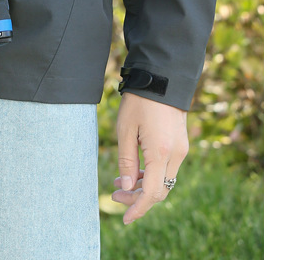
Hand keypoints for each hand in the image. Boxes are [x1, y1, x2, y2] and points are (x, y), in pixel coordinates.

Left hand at [111, 92, 188, 224]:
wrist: (162, 77)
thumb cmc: (139, 101)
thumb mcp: (125, 129)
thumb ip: (127, 160)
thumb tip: (128, 187)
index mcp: (161, 153)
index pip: (152, 194)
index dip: (138, 208)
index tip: (125, 218)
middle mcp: (176, 155)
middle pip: (159, 191)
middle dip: (137, 198)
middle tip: (114, 193)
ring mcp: (181, 150)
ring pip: (164, 181)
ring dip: (143, 186)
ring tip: (119, 181)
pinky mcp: (181, 144)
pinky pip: (167, 169)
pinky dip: (152, 174)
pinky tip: (135, 169)